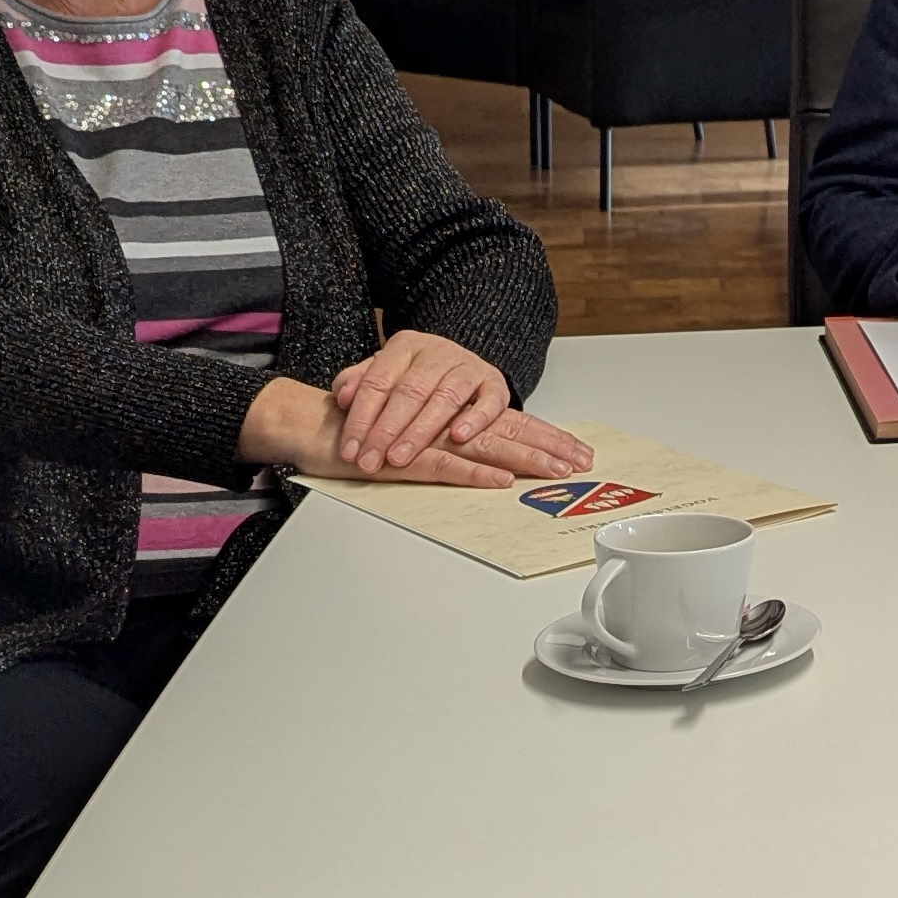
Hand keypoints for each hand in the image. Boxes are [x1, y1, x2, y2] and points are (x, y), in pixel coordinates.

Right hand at [243, 381, 591, 490]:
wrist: (314, 425)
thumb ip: (446, 443)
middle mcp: (445, 422)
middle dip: (548, 448)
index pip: (508, 424)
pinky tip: (498, 481)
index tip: (577, 451)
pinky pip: (443, 465)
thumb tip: (492, 463)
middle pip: (507, 433)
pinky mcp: (401, 458)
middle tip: (583, 462)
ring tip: (556, 473)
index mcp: (452, 416)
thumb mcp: (414, 435)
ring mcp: (424, 438)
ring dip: (522, 460)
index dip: (543, 436)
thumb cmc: (365, 432)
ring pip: (484, 448)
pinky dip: (472, 474)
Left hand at [329, 329, 513, 472]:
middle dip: (386, 430)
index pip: (377, 381)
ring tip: (400, 458)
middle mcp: (438, 352)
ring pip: (445, 398)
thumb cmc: (413, 377)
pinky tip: (457, 437)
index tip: (350, 450)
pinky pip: (489, 402)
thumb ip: (357, 382)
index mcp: (405, 346)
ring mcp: (469, 367)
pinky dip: (474, 419)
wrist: (457, 365)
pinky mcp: (495, 384)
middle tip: (371, 460)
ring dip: (420, 431)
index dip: (361, 418)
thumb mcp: (381, 373)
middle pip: (409, 391)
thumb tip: (343, 397)